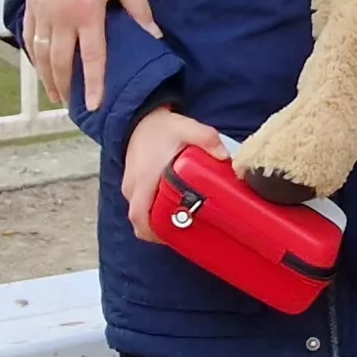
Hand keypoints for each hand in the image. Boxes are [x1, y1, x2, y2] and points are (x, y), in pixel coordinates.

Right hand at [24, 0, 155, 110]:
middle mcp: (60, 16)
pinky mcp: (30, 5)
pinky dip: (34, 57)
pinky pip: (29, 38)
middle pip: (60, 64)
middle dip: (66, 89)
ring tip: (57, 95)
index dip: (94, 84)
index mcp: (87, 11)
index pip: (92, 57)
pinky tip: (41, 67)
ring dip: (48, 78)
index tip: (95, 106)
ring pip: (41, 55)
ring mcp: (41, 12)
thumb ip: (139, 7)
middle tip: (74, 108)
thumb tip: (154, 35)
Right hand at [120, 109, 223, 241]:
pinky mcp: (135, 186)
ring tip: (185, 221)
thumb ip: (206, 139)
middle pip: (141, 222)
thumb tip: (225, 156)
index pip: (139, 217)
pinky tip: (175, 209)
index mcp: (143, 180)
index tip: (173, 236)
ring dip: (159, 222)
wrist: (141, 119)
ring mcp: (131, 188)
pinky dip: (155, 213)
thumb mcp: (187, 128)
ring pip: (142, 215)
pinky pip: (143, 207)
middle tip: (188, 231)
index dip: (153, 233)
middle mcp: (133, 188)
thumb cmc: (162, 128)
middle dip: (161, 232)